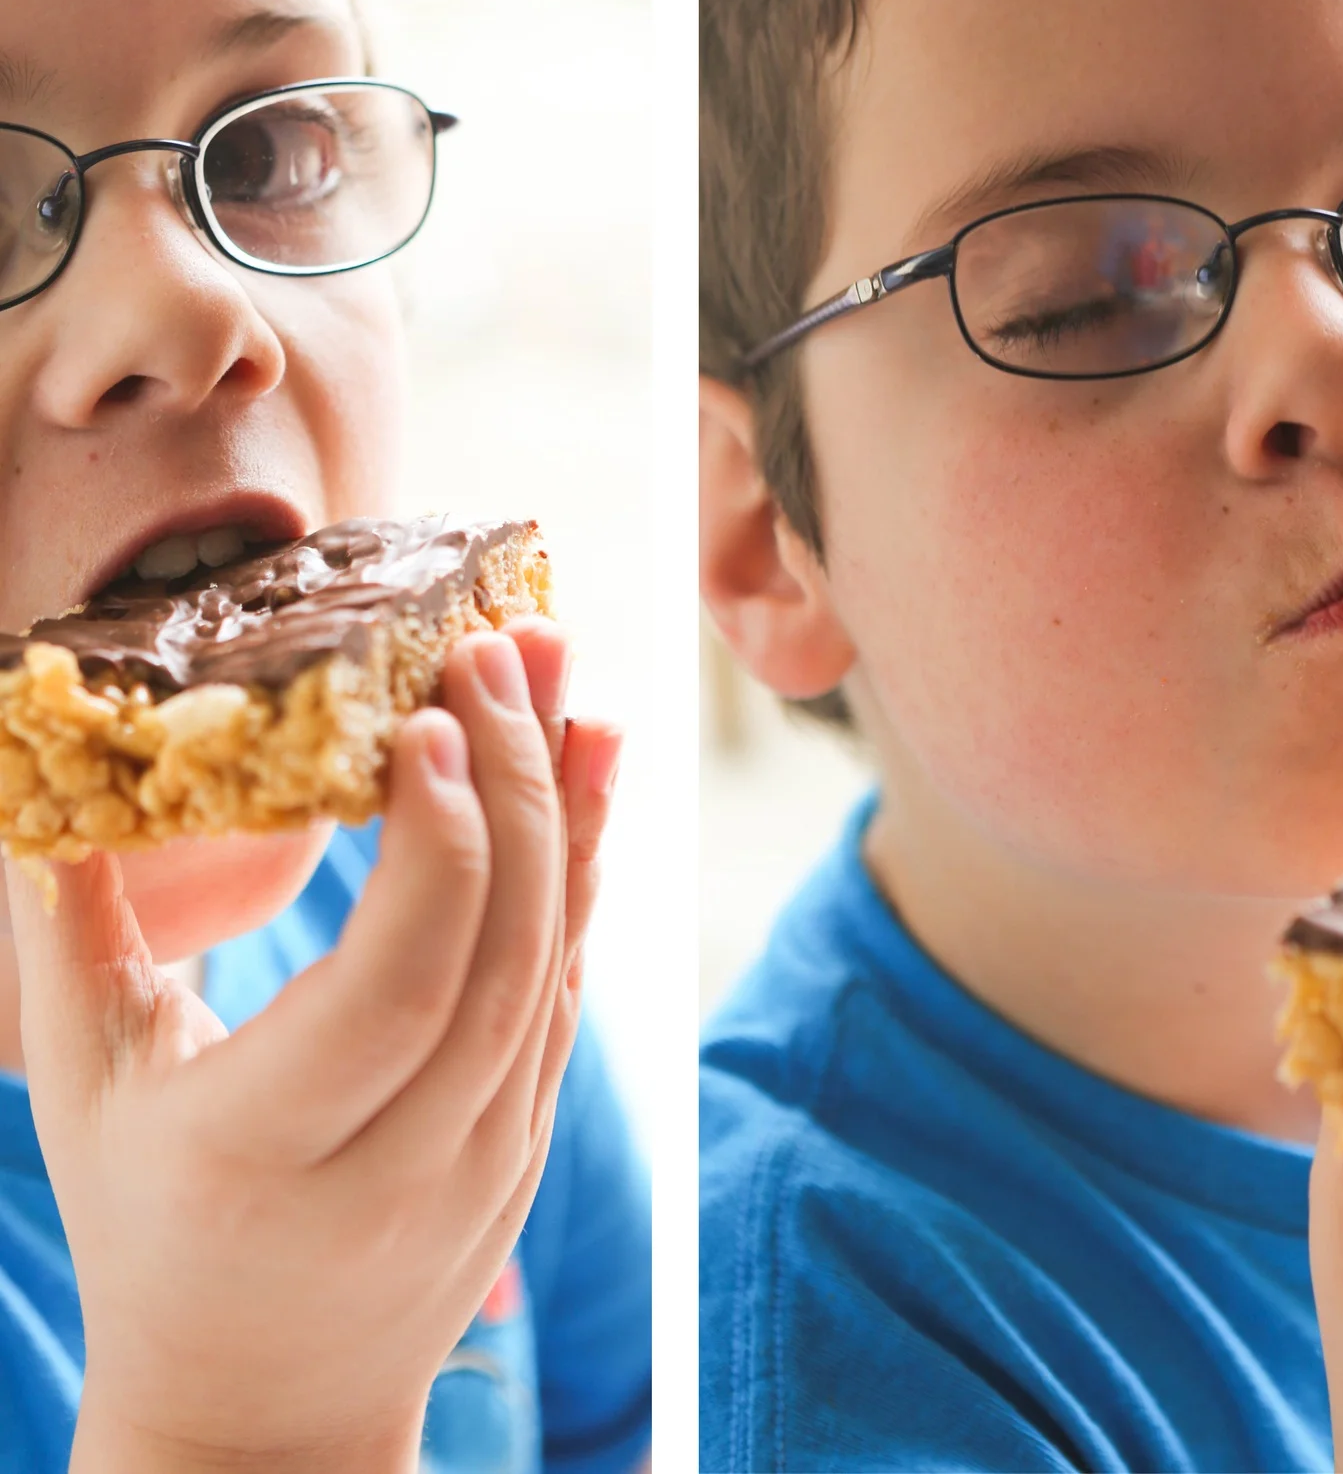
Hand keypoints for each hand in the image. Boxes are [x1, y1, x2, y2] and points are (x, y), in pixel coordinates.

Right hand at [4, 617, 619, 1473]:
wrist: (260, 1411)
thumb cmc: (147, 1226)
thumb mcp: (88, 1087)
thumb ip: (70, 927)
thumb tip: (44, 765)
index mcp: (263, 1154)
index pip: (393, 994)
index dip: (432, 854)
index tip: (430, 722)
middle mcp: (399, 1167)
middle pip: (494, 961)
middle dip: (511, 786)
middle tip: (498, 645)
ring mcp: (486, 1162)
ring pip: (551, 966)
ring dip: (568, 808)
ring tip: (560, 672)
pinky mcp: (529, 1142)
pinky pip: (565, 987)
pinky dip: (583, 870)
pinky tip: (589, 765)